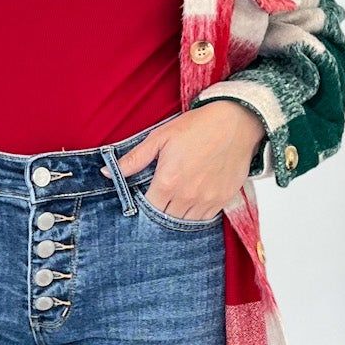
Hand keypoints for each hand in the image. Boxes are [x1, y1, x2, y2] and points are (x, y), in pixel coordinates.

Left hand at [108, 102, 265, 218]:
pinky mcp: (223, 200)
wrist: (236, 122)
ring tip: (176, 199)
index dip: (144, 204)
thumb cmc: (197, 126)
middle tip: (161, 198)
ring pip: (185, 222)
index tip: (145, 196)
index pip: (148, 209)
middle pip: (166, 219)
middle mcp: (187, 196)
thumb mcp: (160, 137)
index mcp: (168, 182)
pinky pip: (205, 218)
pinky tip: (193, 200)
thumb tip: (108, 172)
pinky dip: (196, 214)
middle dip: (160, 211)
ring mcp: (207, 200)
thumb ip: (134, 159)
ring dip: (178, 214)